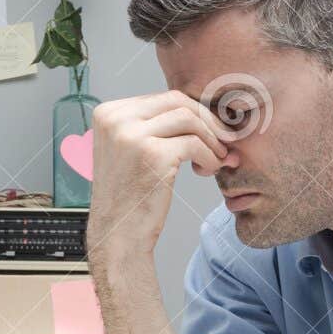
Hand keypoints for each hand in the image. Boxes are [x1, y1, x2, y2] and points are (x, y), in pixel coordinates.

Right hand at [87, 91, 237, 263]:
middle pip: (177, 102)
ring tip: (216, 159)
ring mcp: (131, 135)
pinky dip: (209, 156)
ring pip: (189, 118)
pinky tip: (206, 170)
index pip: (162, 98)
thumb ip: (153, 125)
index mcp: (108, 113)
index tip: (210, 132)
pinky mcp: (152, 154)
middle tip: (224, 142)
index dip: (193, 113)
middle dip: (207, 121)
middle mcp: (115, 119)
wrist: (118, 235)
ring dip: (211, 139)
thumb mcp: (131, 150)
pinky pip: (195, 143)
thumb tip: (200, 108)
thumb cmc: (130, 196)